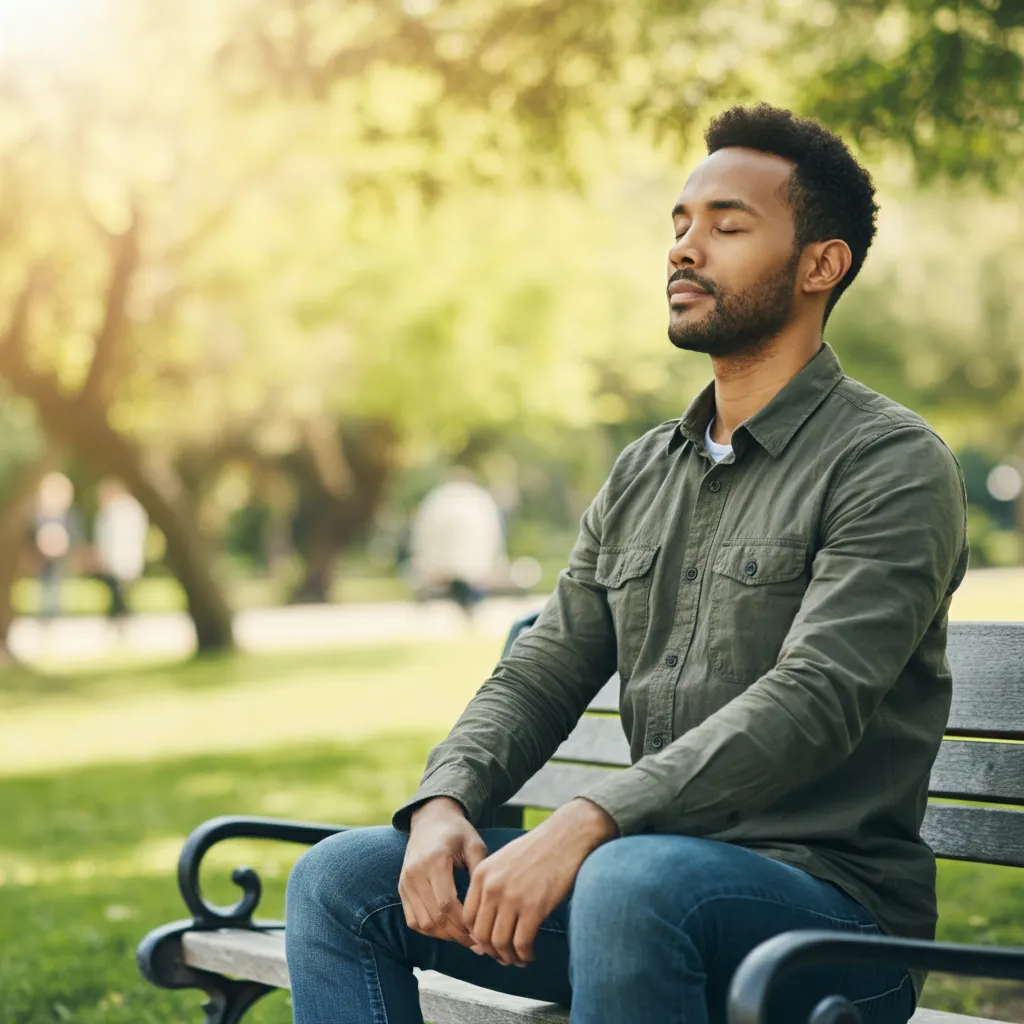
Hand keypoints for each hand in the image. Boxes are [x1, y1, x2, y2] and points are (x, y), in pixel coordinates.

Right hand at [400, 797, 488, 949]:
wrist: (430, 818)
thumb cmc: (457, 832)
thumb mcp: (474, 845)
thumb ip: (480, 873)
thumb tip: (490, 908)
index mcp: (435, 860)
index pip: (447, 904)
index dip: (464, 924)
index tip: (482, 933)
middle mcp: (416, 872)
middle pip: (435, 917)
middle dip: (457, 935)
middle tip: (478, 944)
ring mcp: (406, 881)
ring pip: (423, 923)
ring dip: (444, 936)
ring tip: (466, 940)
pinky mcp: (402, 888)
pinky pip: (413, 920)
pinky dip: (430, 930)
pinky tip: (449, 931)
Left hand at [464, 798, 617, 966]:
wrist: (567, 835)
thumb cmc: (540, 849)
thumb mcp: (504, 861)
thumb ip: (492, 885)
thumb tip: (489, 920)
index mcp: (482, 873)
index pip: (468, 917)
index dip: (477, 937)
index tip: (490, 944)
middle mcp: (492, 886)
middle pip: (481, 935)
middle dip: (492, 952)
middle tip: (505, 957)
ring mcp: (512, 897)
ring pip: (500, 943)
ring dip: (509, 958)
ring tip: (520, 958)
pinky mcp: (534, 907)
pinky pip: (522, 943)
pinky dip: (526, 955)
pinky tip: (532, 954)